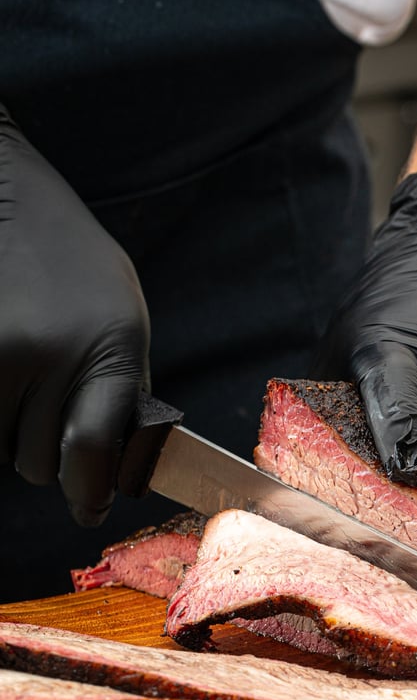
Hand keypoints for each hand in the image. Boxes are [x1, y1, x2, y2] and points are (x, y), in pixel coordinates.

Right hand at [0, 106, 149, 525]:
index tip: (87, 505)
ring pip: (0, 448)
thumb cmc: (68, 261)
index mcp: (108, 347)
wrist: (3, 194)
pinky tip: (3, 367)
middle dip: (42, 443)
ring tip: (16, 366)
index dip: (89, 489)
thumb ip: (121, 389)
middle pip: (39, 461)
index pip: (95, 449)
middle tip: (40, 388)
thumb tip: (113, 469)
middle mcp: (50, 355)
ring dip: (6, 427)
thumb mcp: (122, 316)